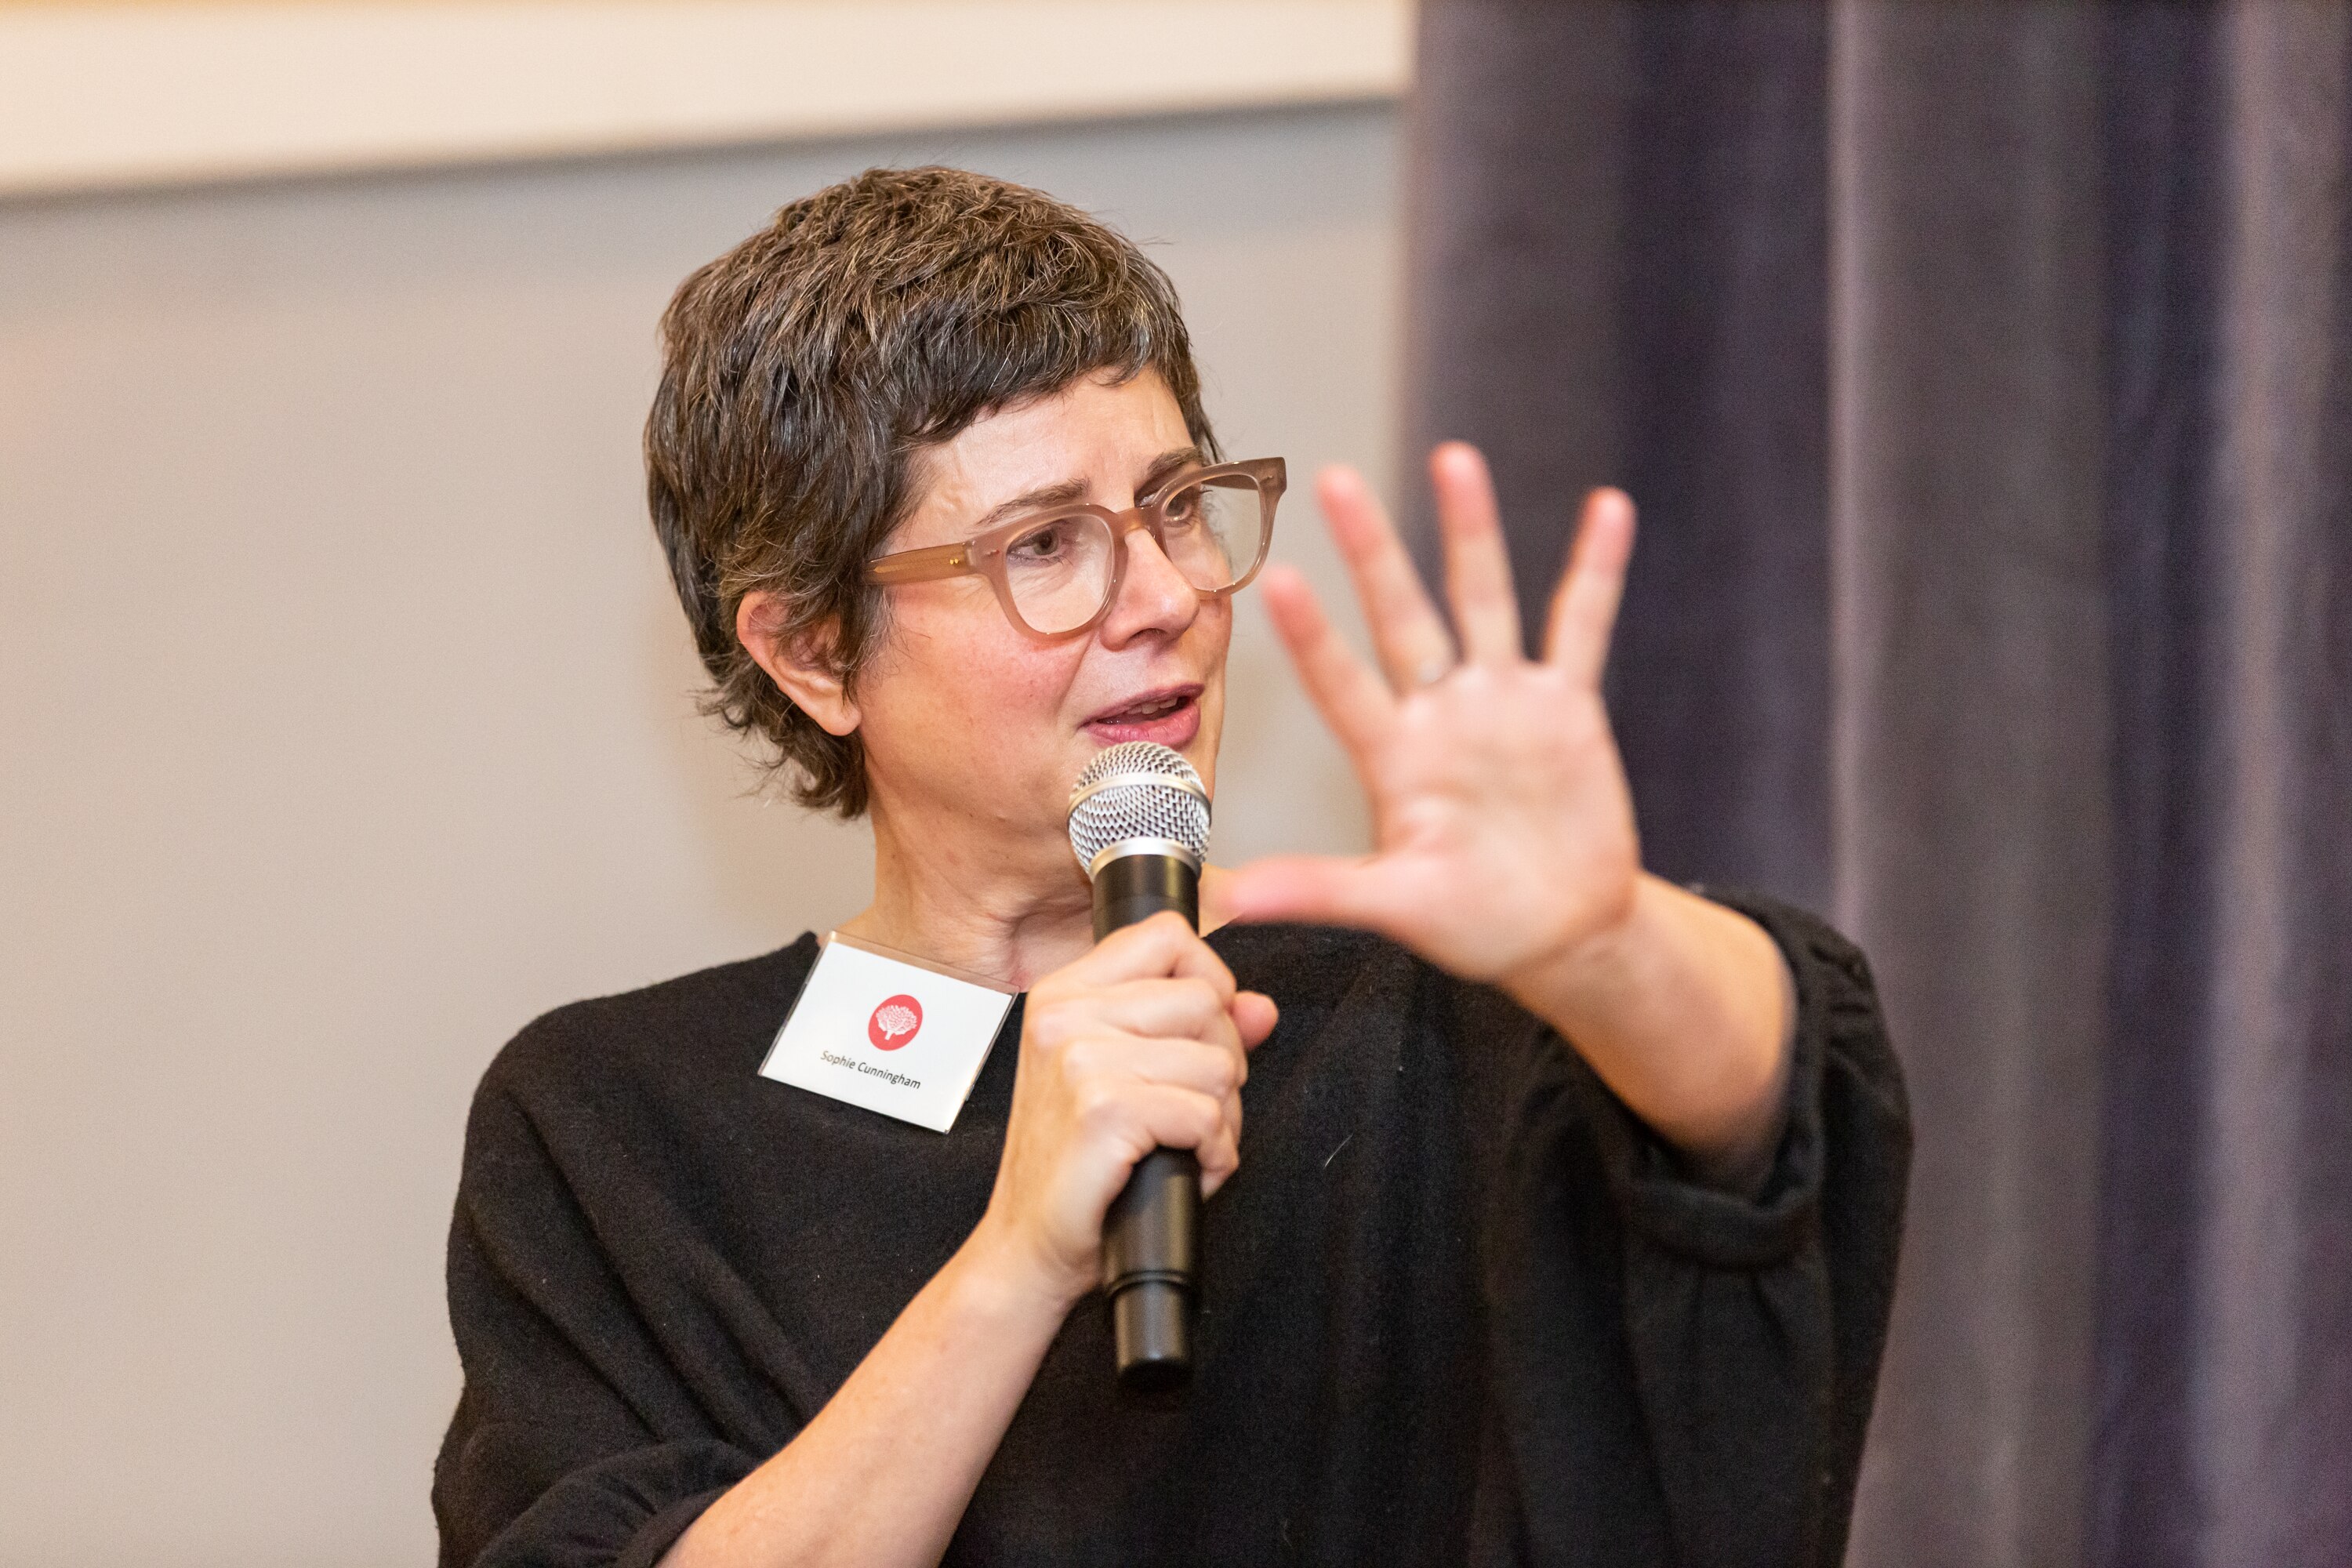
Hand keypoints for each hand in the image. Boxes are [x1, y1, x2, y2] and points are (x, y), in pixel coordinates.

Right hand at [971, 912, 1277, 1310]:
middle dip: (1223, 1064)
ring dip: (1220, 1118)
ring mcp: (1080, 1060)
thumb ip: (1197, 1033)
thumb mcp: (1129, 1080)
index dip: (1209, 983)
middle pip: (1207, 1001)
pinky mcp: (1104, 1110)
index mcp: (1064, 994)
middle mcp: (1065, 1015)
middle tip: (1186, 1111)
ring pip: (1217, 1063)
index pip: (1169, 936)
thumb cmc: (1077, 1167)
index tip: (1199, 1035)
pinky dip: (1212, 1155)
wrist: (1027, 1248)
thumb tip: (1261, 1008)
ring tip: (1180, 1145)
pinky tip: (1181, 1169)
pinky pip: (1207, 1115)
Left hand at [1224, 443, 1640, 993]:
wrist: (1560, 932)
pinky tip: (1607, 508)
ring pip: (1482, 599)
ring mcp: (1502, 702)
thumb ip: (1321, 891)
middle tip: (1334, 479)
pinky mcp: (1566, 706)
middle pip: (1402, 617)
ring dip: (1471, 531)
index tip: (1276, 579)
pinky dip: (1597, 570)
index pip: (1341, 685)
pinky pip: (1582, 626)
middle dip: (1373, 551)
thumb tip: (1231, 899)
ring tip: (1454, 457)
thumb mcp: (1397, 907)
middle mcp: (1440, 714)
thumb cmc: (1471, 923)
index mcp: (1393, 758)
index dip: (1312, 637)